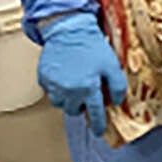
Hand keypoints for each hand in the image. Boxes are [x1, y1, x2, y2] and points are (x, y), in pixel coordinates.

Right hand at [37, 13, 127, 136]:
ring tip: (76, 84)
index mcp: (88, 89)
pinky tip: (65, 76)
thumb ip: (117, 86)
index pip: (95, 114)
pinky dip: (58, 89)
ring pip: (61, 104)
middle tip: (87, 94)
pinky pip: (51, 92)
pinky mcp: (43, 79)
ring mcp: (54, 86)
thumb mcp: (113, 65)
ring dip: (69, 99)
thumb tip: (115, 102)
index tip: (99, 131)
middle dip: (82, 106)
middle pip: (75, 111)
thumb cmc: (93, 47)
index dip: (98, 124)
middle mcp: (69, 92)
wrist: (69, 31)